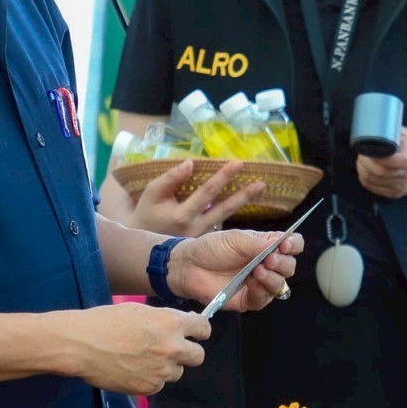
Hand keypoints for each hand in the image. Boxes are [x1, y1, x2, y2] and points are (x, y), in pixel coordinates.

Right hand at [50, 302, 208, 394]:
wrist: (80, 345)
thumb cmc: (105, 321)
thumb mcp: (140, 311)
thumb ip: (165, 320)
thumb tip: (183, 326)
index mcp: (172, 323)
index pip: (204, 328)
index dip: (199, 331)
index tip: (194, 333)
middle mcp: (172, 348)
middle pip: (198, 356)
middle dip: (188, 352)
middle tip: (172, 349)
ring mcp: (162, 371)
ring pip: (177, 372)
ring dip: (167, 367)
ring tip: (143, 359)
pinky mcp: (149, 388)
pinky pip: (159, 384)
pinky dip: (151, 379)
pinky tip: (133, 369)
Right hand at [120, 159, 266, 236]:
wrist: (144, 245)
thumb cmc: (147, 213)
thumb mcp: (152, 193)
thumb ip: (171, 178)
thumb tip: (191, 163)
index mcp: (182, 215)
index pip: (207, 192)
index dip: (223, 177)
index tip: (238, 163)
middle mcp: (196, 227)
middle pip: (224, 208)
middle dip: (244, 194)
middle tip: (261, 183)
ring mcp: (202, 236)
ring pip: (226, 216)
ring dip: (243, 202)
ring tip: (259, 188)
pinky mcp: (205, 239)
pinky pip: (222, 223)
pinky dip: (233, 210)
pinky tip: (245, 199)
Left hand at [169, 228, 302, 310]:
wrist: (189, 265)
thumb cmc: (211, 248)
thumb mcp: (236, 239)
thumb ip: (259, 243)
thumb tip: (281, 243)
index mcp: (266, 246)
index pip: (292, 245)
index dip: (293, 245)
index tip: (285, 245)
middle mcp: (267, 265)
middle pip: (290, 267)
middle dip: (283, 264)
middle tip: (269, 259)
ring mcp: (259, 284)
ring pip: (280, 285)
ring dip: (273, 278)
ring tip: (258, 270)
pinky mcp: (248, 300)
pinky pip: (263, 299)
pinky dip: (260, 290)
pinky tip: (251, 281)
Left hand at [356, 127, 406, 198]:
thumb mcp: (405, 135)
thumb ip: (391, 131)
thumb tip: (372, 125)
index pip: (390, 162)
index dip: (375, 157)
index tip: (366, 149)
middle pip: (379, 172)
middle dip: (365, 163)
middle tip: (360, 154)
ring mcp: (400, 187)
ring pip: (373, 181)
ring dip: (362, 171)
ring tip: (361, 161)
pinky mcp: (394, 194)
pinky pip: (373, 188)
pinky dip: (365, 179)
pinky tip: (364, 171)